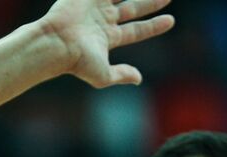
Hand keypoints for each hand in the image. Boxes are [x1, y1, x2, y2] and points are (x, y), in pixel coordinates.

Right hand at [39, 0, 174, 87]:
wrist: (56, 42)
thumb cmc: (77, 62)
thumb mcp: (103, 75)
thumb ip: (121, 75)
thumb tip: (139, 79)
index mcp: (108, 38)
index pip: (136, 30)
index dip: (154, 26)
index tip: (171, 21)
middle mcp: (103, 20)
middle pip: (133, 8)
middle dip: (151, 3)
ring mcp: (95, 5)